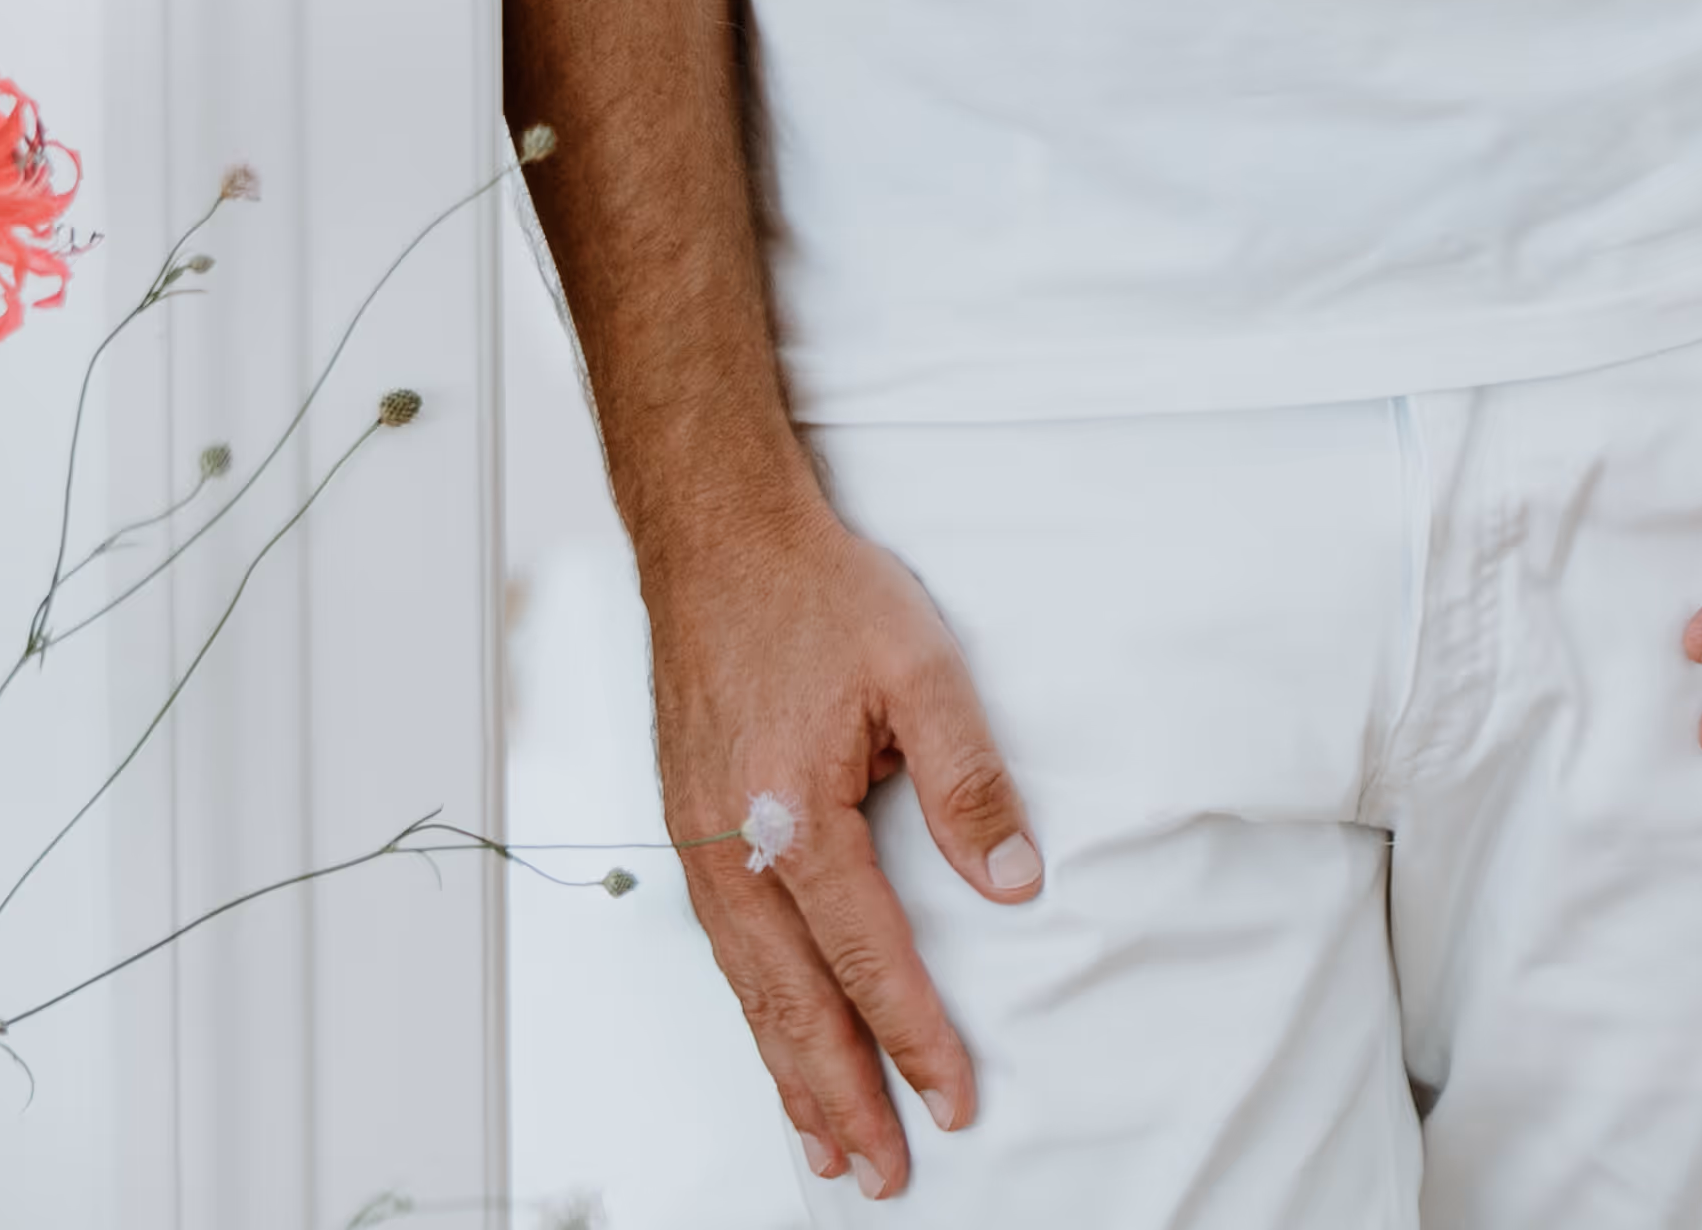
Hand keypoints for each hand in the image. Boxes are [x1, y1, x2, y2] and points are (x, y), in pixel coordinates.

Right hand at [643, 488, 1039, 1199]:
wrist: (715, 535)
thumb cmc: (815, 591)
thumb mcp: (922, 668)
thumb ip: (969, 782)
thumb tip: (1013, 882)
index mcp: (792, 817)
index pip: (867, 957)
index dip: (914, 1037)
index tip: (954, 1100)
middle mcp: (732, 850)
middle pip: (792, 1003)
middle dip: (841, 1095)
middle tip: (882, 1173)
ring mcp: (698, 845)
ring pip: (749, 990)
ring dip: (790, 1071)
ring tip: (827, 1143)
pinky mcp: (688, 830)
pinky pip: (726, 951)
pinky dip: (754, 1012)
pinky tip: (778, 1041)